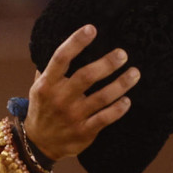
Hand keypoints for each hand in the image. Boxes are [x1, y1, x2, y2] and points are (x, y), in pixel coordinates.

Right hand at [24, 25, 139, 160]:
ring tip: (135, 73)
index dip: (76, 42)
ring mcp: (72, 116)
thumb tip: (66, 42)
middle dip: (107, 63)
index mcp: (47, 84)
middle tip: (123, 53)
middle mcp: (59, 99)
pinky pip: (105, 119)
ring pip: (101, 98)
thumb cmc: (43, 108)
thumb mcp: (38, 87)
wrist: (39, 143)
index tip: (91, 29)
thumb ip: (50, 68)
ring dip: (120, 84)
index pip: (61, 58)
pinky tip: (128, 100)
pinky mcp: (84, 131)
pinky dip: (118, 109)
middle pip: (86, 77)